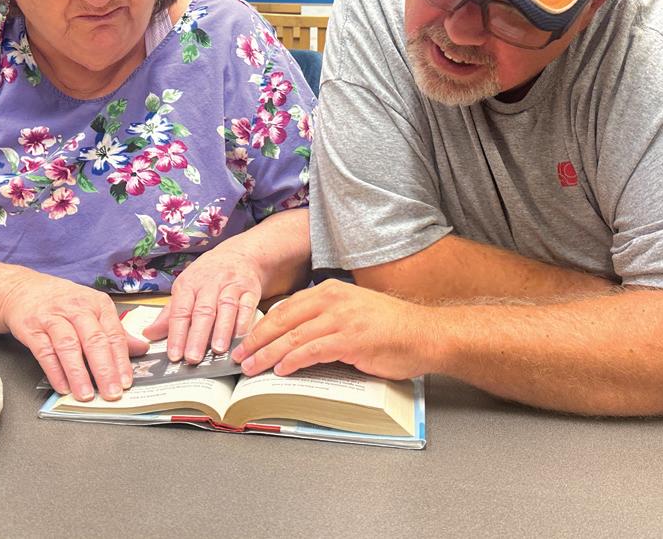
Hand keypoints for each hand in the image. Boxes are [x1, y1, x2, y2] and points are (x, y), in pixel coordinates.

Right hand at [0, 272, 148, 400]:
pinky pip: (45, 352)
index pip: (114, 333)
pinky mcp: (32, 328)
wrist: (24, 289)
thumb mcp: (94, 309)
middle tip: (111, 392)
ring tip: (86, 395)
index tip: (126, 381)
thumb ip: (115, 331)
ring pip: (69, 346)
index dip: (121, 359)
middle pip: (94, 340)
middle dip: (104, 369)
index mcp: (98, 304)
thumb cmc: (65, 302)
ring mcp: (53, 317)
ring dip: (79, 373)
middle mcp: (77, 308)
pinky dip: (55, 372)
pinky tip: (63, 387)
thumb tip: (141, 349)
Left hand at [142, 247, 261, 363]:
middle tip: (193, 358)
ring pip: (226, 308)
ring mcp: (231, 285)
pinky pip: (247, 306)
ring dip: (222, 330)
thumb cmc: (208, 275)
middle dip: (197, 336)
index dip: (176, 334)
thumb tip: (149, 335)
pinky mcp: (250, 289)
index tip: (174, 355)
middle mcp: (210, 283)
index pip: (180, 311)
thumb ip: (169, 314)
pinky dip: (244, 322)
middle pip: (203, 311)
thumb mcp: (186, 288)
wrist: (240, 254)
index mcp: (189, 284)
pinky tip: (240, 337)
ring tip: (217, 350)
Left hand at [232, 279, 432, 379]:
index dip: (260, 326)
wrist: (424, 334)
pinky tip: (280, 370)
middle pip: (282, 320)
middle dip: (255, 340)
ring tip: (252, 368)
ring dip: (267, 354)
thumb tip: (291, 339)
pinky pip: (312, 351)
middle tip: (238, 356)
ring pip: (292, 337)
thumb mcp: (351, 312)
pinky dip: (292, 361)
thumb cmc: (389, 328)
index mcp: (329, 291)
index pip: (285, 308)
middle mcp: (332, 300)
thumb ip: (323, 319)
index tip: (245, 340)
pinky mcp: (350, 340)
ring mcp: (341, 319)